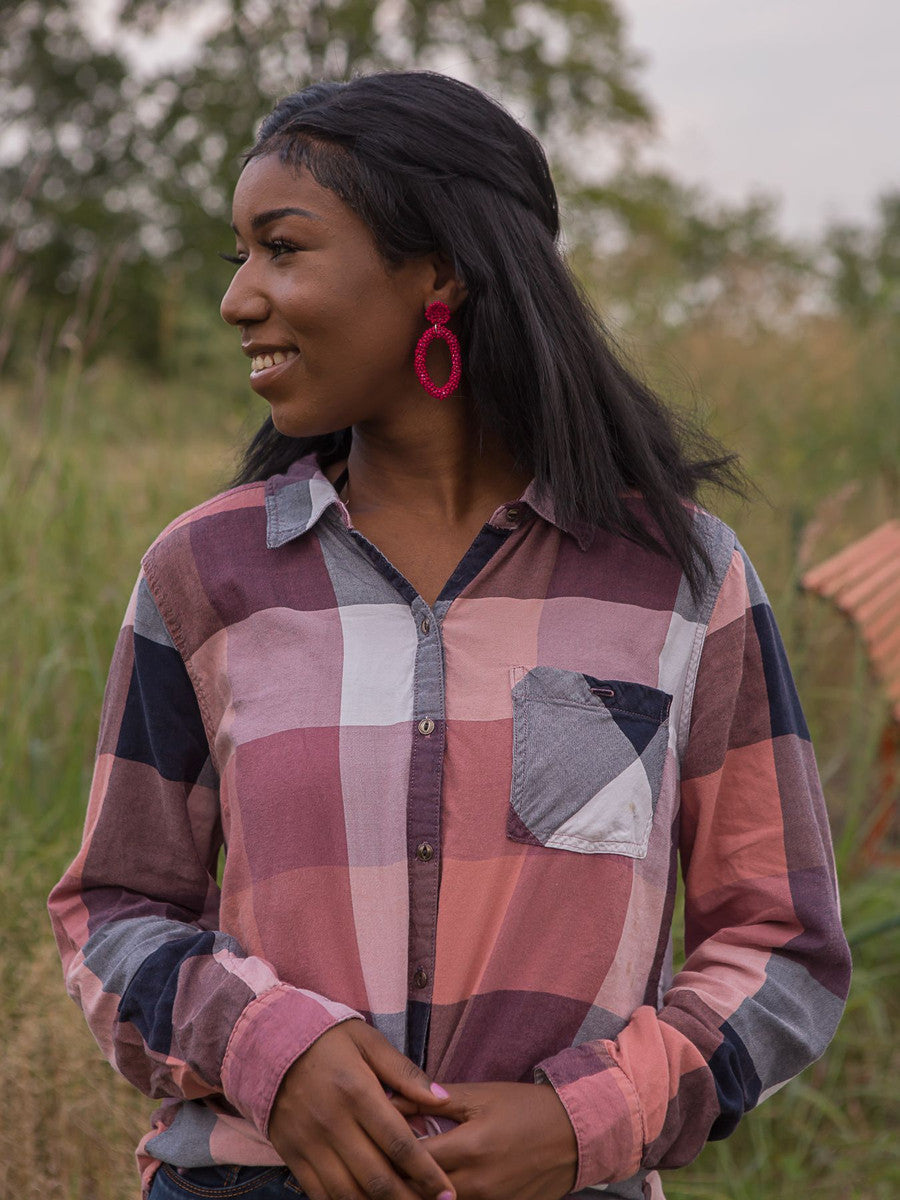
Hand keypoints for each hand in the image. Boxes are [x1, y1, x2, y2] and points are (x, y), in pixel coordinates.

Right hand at [268, 1020, 456, 1199]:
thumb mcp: (368, 1042)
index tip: (447, 1194)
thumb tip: (442, 1099)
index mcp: (357, 1093)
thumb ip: (405, 1073)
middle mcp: (333, 1124)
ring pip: (349, 1194)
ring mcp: (310, 1144)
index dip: (427, 1174)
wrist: (266, 1041)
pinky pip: (320, 1194)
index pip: (399, 1144)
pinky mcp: (292, 1155)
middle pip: (377, 1178)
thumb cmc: (325, 1038)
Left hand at [389, 1081, 577, 1199]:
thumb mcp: (481, 1095)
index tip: (369, 1141)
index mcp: (469, 1148)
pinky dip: (440, 1198)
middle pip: (418, 1193)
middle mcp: (476, 1184)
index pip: (412, 1159)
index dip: (386, 1151)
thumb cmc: (525, 1108)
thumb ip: (435, 1100)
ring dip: (414, 1193)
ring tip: (397, 1178)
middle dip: (394, 1179)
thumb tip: (392, 1097)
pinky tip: (429, 1189)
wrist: (573, 1136)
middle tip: (374, 1165)